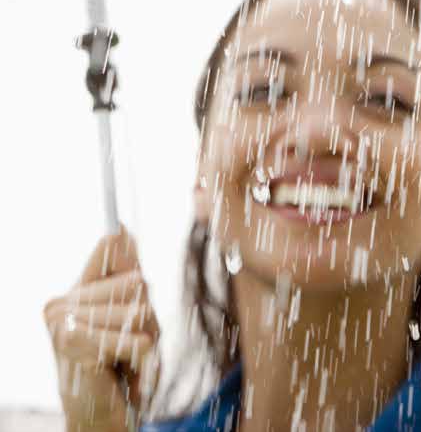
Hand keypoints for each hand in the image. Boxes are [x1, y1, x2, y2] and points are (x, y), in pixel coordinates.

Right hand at [43, 227, 160, 429]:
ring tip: (125, 358)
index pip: (109, 247)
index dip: (120, 240)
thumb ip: (125, 275)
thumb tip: (120, 229)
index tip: (120, 223)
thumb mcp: (129, 316)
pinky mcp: (73, 344)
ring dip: (145, 339)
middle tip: (127, 344)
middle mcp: (59, 304)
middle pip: (137, 282)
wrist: (100, 417)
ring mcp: (62, 323)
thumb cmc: (118, 366)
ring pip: (139, 309)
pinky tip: (125, 368)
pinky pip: (134, 337)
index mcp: (72, 292)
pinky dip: (141, 357)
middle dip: (147, 317)